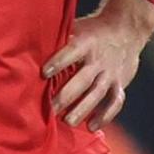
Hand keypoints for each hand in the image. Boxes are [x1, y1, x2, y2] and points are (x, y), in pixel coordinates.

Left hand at [45, 0, 153, 131]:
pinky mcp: (120, 83)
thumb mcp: (77, 27)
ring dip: (83, 108)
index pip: (72, 51)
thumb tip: (26, 45)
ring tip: (68, 121)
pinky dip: (106, 115)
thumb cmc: (92, 31)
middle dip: (67, 95)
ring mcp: (110, 73)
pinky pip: (115, 101)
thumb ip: (58, 39)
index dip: (59, 61)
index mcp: (86, 42)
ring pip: (98, 93)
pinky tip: (92, 126)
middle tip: (51, 109)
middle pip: (83, 79)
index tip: (44, 73)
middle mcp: (99, 59)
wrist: (127, 28)